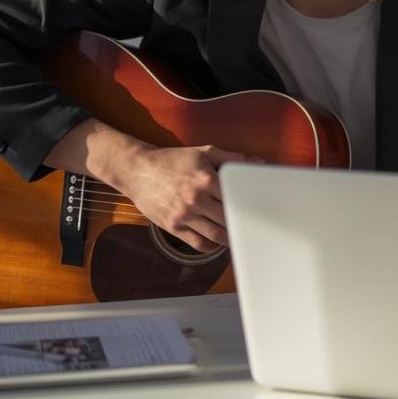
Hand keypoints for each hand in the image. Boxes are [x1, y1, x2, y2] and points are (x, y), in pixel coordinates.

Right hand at [109, 144, 252, 252]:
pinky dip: (211, 245)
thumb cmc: (172, 160)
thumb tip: (256, 163)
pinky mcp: (173, 227)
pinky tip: (217, 240)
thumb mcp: (202, 153)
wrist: (137, 171)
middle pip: (229, 218)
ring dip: (230, 238)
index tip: (260, 211)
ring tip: (239, 236)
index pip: (237, 197)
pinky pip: (198, 243)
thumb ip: (230, 158)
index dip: (250, 206)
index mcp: (206, 179)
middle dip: (242, 223)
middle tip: (253, 226)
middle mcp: (196, 199)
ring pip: (216, 235)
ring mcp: (184, 215)